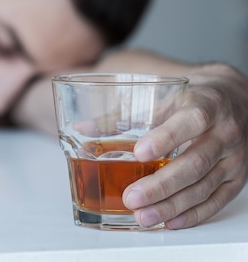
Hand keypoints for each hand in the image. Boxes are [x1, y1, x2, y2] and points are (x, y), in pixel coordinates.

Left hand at [123, 63, 247, 228]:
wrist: (235, 99)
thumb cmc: (190, 98)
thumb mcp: (161, 96)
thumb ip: (124, 114)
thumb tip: (83, 127)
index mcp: (207, 104)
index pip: (191, 120)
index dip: (166, 137)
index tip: (139, 153)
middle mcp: (225, 132)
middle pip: (195, 162)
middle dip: (161, 184)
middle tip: (131, 197)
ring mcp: (234, 157)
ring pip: (204, 186)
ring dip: (172, 205)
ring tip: (143, 215)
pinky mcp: (238, 178)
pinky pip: (217, 200)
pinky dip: (192, 214)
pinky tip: (170, 220)